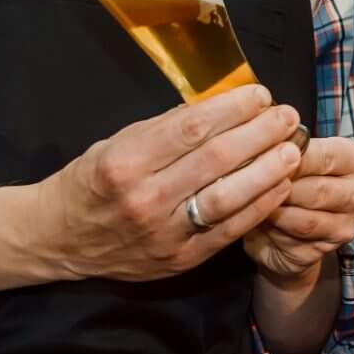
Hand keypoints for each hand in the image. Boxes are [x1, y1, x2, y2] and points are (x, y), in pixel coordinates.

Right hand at [34, 85, 302, 281]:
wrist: (60, 238)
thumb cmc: (92, 181)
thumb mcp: (118, 142)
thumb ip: (167, 127)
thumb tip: (223, 106)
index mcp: (125, 161)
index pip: (191, 129)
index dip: (233, 110)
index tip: (261, 95)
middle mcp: (144, 198)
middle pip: (215, 160)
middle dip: (259, 134)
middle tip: (288, 117)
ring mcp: (163, 233)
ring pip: (227, 198)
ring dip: (267, 172)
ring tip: (293, 150)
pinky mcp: (179, 259)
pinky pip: (228, 231)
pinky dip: (258, 207)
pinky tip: (280, 186)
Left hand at [243, 136, 353, 283]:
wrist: (281, 229)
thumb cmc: (286, 182)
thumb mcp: (287, 158)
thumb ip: (283, 149)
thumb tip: (262, 143)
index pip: (325, 156)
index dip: (289, 156)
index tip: (260, 154)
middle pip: (318, 190)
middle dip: (280, 186)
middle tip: (249, 181)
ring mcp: (346, 227)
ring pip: (307, 220)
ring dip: (275, 210)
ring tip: (251, 200)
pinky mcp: (326, 251)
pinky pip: (295, 241)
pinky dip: (273, 231)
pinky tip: (259, 220)